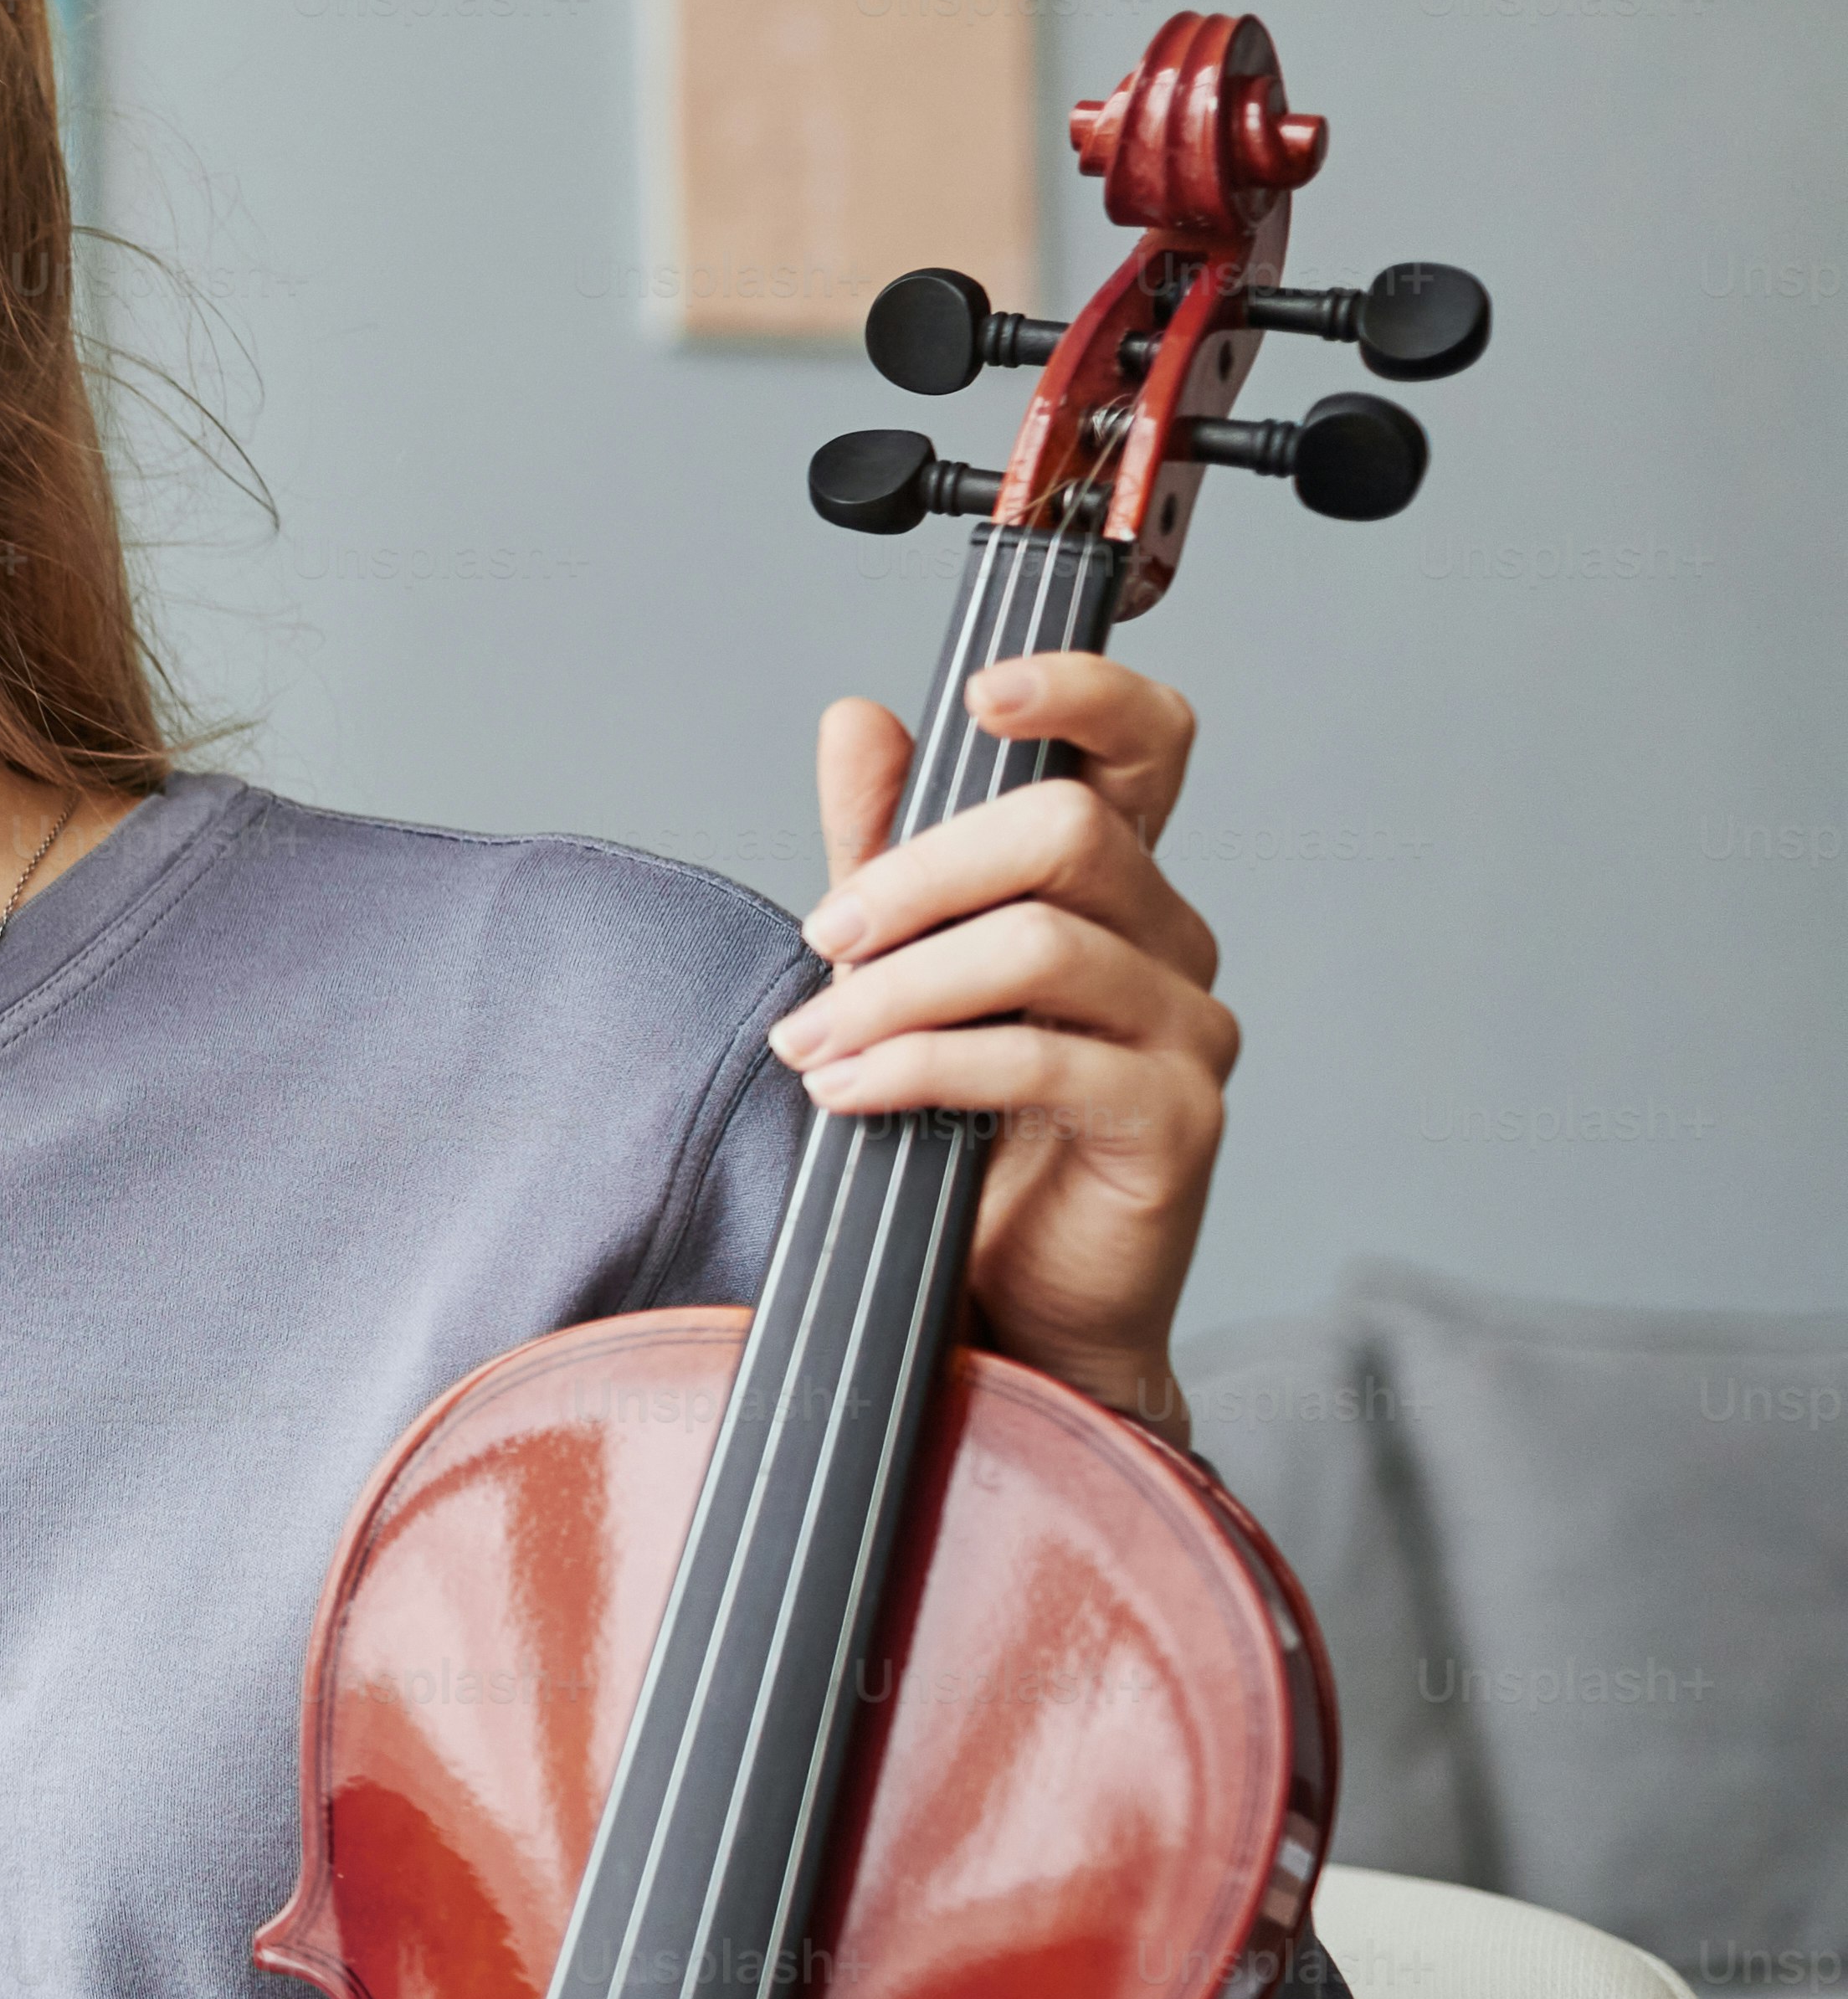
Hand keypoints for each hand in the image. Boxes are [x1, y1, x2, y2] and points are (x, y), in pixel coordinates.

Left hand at [777, 653, 1235, 1435]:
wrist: (1007, 1305)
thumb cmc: (963, 1135)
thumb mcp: (901, 968)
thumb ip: (887, 847)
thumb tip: (861, 719)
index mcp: (1112, 884)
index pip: (1145, 742)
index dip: (1083, 694)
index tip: (983, 694)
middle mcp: (1168, 939)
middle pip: (1066, 830)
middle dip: (919, 873)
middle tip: (823, 938)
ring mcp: (1185, 1027)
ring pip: (1042, 944)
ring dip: (897, 990)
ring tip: (813, 1043)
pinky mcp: (1176, 1118)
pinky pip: (1044, 1058)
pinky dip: (924, 1067)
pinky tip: (851, 1096)